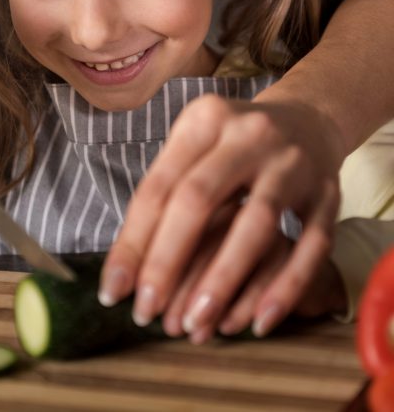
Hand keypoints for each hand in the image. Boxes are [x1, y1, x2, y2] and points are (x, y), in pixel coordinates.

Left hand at [99, 89, 342, 336]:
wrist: (307, 120)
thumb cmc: (235, 143)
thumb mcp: (197, 144)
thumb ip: (166, 192)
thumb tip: (127, 266)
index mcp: (205, 120)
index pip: (160, 186)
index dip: (133, 241)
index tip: (113, 289)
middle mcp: (249, 134)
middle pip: (199, 199)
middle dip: (166, 261)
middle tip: (146, 311)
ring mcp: (293, 161)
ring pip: (257, 222)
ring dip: (223, 278)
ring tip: (195, 323)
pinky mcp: (329, 191)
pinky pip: (312, 244)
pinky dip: (286, 286)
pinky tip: (260, 321)